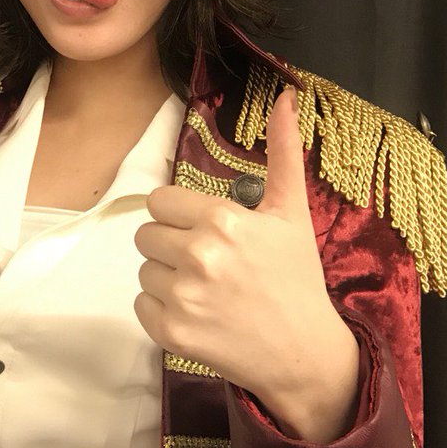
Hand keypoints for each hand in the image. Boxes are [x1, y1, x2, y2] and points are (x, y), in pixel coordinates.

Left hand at [134, 87, 359, 441]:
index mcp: (221, 220)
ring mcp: (183, 297)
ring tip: (207, 291)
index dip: (180, 216)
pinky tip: (198, 314)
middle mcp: (198, 255)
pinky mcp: (172, 333)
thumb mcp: (291, 211)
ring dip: (167, 278)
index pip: (159, 202)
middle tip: (208, 264)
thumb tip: (285, 95)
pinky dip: (161, 311)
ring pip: (144, 271)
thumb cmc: (297, 277)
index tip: (205, 231)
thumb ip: (282, 151)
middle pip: (146, 235)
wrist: (305, 352)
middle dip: (171, 245)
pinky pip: (140, 306)